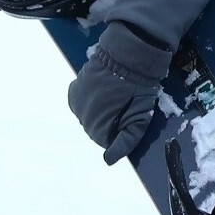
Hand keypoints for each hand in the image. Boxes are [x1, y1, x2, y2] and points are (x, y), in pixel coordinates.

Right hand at [68, 21, 171, 164]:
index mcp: (98, 127)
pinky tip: (104, 93)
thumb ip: (126, 141)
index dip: (121, 131)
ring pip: (89, 117)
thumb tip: (108, 160)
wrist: (129, 55)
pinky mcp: (74, 89)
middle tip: (125, 105)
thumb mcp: (140, 116)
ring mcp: (76, 102)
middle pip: (96, 130)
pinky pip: (81, 104)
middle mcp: (82, 118)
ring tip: (116, 97)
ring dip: (100, 111)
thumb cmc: (139, 87)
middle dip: (110, 122)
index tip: (131, 116)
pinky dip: (91, 102)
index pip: (107, 142)